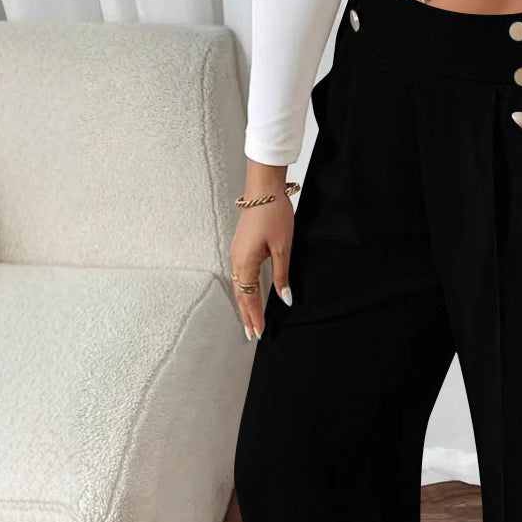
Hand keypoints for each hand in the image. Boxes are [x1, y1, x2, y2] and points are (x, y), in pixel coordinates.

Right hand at [230, 163, 294, 339]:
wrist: (263, 187)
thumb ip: (282, 276)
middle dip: (246, 315)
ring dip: (245, 304)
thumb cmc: (273, 213)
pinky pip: (240, 274)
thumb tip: (285, 299)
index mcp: (245, 262)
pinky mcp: (241, 246)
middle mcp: (237, 259)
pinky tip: (248, 294)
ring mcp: (237, 252)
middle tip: (252, 333)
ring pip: (239, 285)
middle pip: (240, 294)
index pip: (249, 297)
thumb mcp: (283, 248)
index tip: (259, 332)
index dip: (254, 316)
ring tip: (250, 319)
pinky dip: (244, 289)